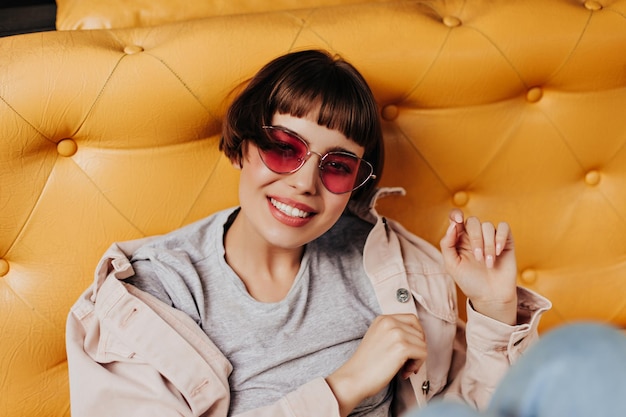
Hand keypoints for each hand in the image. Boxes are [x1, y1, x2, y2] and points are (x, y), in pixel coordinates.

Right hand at [326, 314, 426, 416]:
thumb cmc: (366, 364)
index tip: (412, 349)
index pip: (412, 319)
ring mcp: (396, 333)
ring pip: (423, 344)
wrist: (354, 377)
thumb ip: (394, 333)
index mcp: (383, 318)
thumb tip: (418, 338)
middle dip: (417, 348)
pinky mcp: (402, 347)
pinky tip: (404, 372)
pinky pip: (423, 354)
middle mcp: (390, 322)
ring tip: (404, 368)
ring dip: (417, 359)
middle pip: (419, 332)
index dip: (417, 335)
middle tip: (407, 362)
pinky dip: (417, 365)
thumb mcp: (378, 338)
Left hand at [439, 209, 517, 324]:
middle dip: (475, 238)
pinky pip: (504, 227)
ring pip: (488, 226)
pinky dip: (500, 237)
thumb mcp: (452, 265)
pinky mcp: (505, 241)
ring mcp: (490, 237)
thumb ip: (447, 245)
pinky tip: (498, 251)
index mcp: (459, 239)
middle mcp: (474, 235)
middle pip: (473, 221)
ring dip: (487, 245)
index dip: (456, 214)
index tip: (458, 221)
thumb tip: (452, 226)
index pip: (456, 218)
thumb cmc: (470, 281)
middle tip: (478, 258)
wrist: (491, 296)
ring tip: (488, 263)